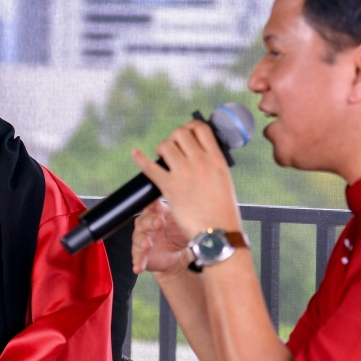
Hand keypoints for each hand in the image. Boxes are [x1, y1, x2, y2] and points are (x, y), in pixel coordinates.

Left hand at [131, 120, 242, 240]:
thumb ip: (212, 164)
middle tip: (175, 148)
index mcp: (216, 159)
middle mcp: (200, 162)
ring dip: (163, 150)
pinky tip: (136, 154)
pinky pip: (149, 166)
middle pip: (180, 133)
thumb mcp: (225, 180)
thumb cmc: (223, 212)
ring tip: (164, 159)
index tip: (187, 132)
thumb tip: (202, 154)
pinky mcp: (169, 187)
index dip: (191, 127)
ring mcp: (183, 173)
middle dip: (175, 138)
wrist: (217, 233)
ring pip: (165, 145)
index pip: (201, 129)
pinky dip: (140, 158)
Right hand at [132, 199, 191, 276]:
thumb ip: (186, 215)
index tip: (158, 204)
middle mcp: (146, 224)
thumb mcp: (185, 224)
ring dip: (143, 241)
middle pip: (145, 220)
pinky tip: (139, 267)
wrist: (176, 256)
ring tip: (147, 245)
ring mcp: (142, 239)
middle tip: (159, 223)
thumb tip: (197, 207)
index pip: (153, 205)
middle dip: (151, 221)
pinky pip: (137, 258)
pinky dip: (138, 262)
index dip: (154, 204)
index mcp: (158, 212)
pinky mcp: (140, 254)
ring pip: (139, 238)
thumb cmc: (178, 234)